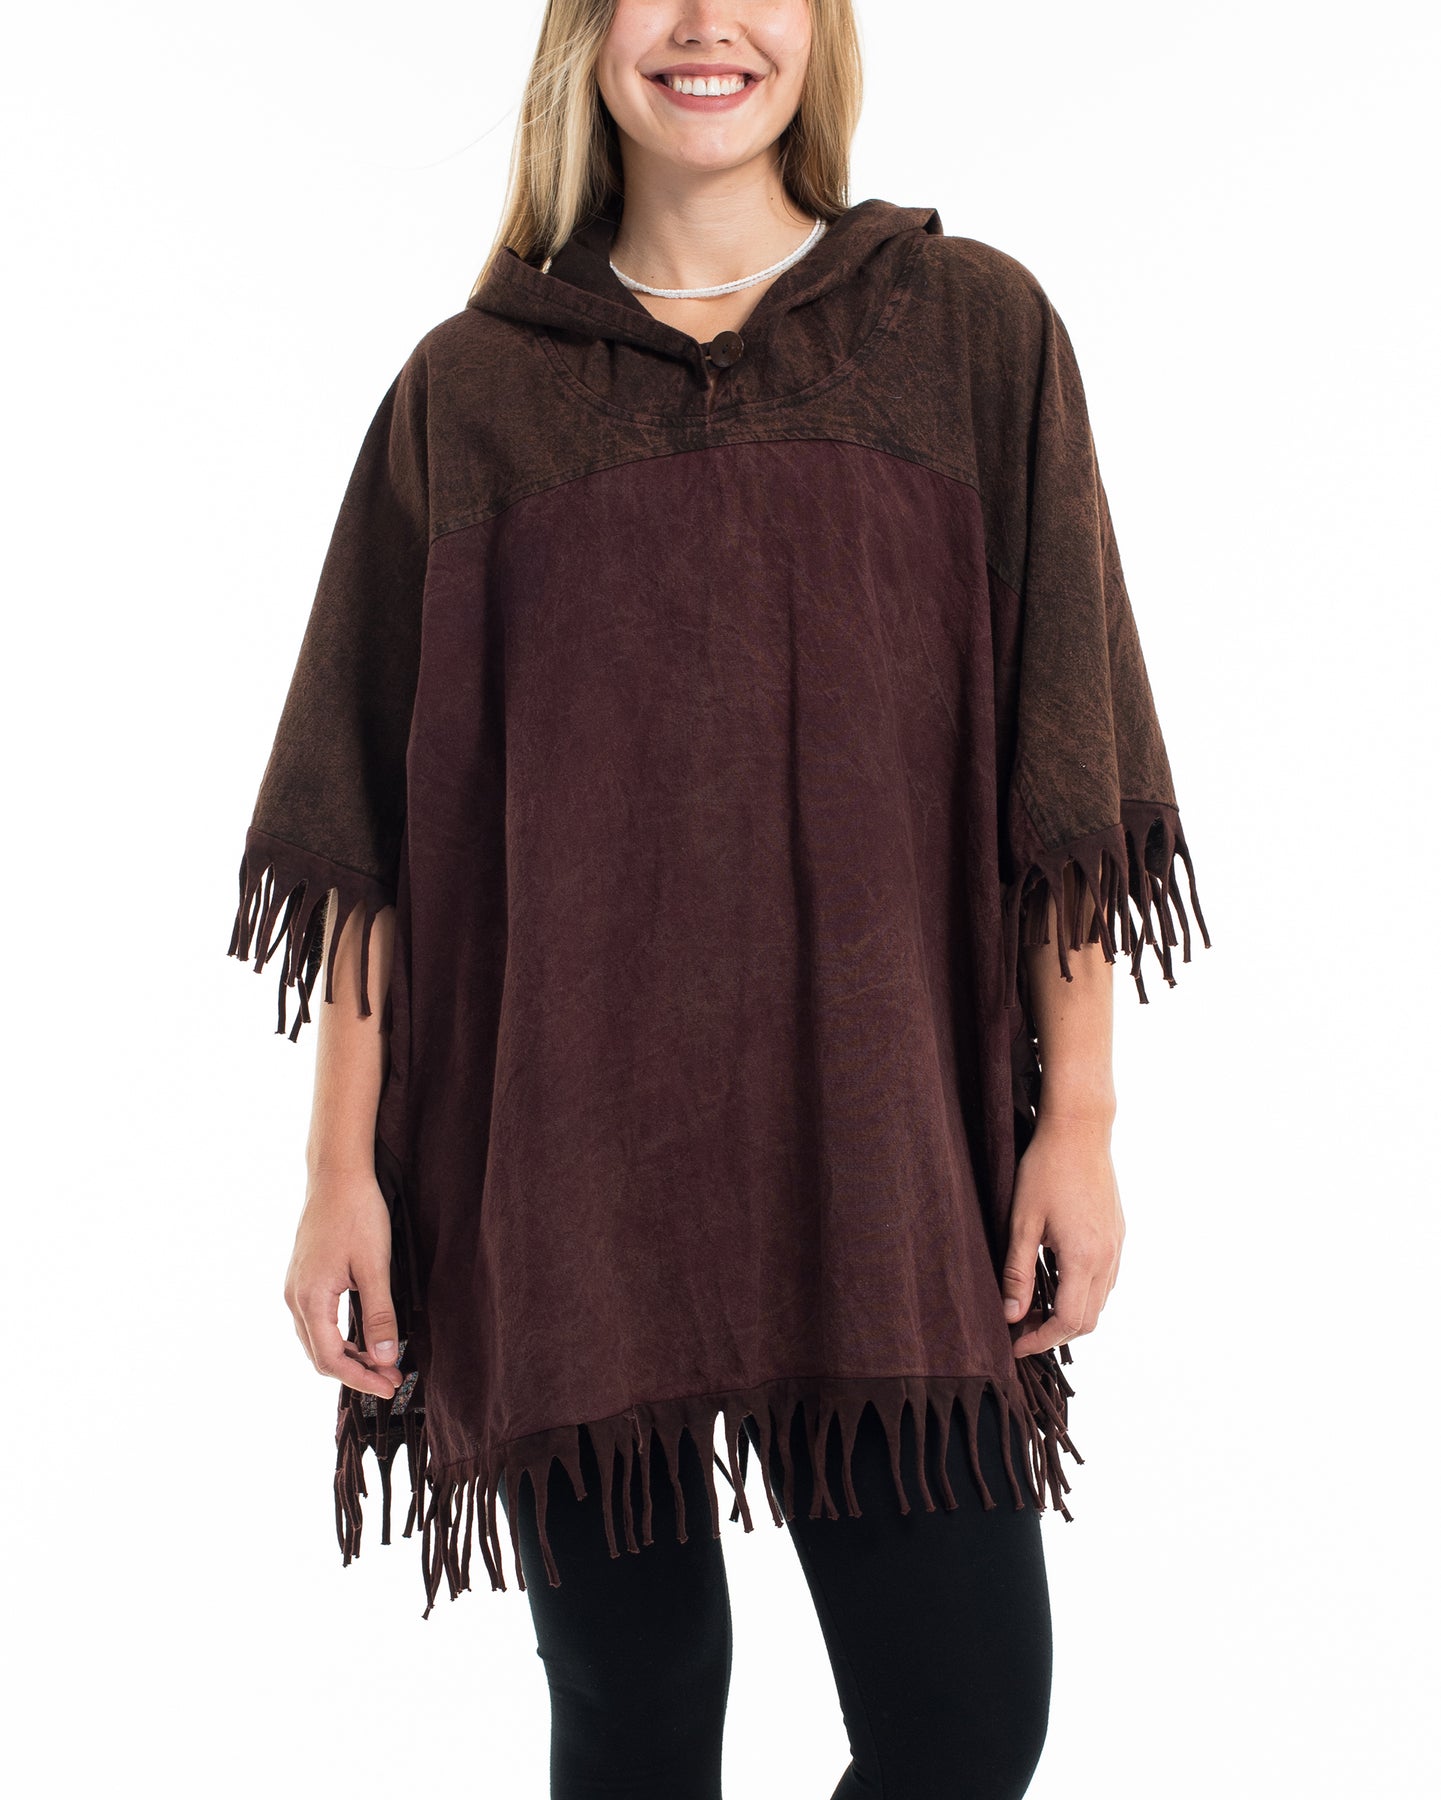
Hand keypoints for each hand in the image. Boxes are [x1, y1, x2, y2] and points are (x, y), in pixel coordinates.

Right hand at [284, 1166, 404, 1399]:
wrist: (337, 1174)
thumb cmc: (357, 1213)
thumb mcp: (375, 1266)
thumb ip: (379, 1315)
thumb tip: (384, 1359)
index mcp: (310, 1298)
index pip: (330, 1359)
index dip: (361, 1378)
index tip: (390, 1386)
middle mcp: (295, 1297)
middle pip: (319, 1355)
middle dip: (355, 1372)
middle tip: (391, 1379)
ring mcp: (295, 1287)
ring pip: (316, 1340)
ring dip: (347, 1356)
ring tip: (381, 1362)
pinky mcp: (302, 1278)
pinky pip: (315, 1321)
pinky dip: (338, 1337)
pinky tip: (361, 1337)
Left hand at [1001, 1114, 1124, 1357]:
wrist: (1080, 1130)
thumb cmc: (1045, 1170)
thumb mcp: (1022, 1222)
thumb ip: (1017, 1272)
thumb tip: (1010, 1315)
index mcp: (1084, 1257)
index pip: (1069, 1321)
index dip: (1041, 1340)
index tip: (1015, 1344)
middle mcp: (1108, 1257)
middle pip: (1088, 1320)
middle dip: (1055, 1333)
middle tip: (1021, 1330)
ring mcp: (1117, 1246)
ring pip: (1100, 1302)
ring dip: (1071, 1315)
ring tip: (1036, 1310)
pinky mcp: (1118, 1234)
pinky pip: (1106, 1280)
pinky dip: (1084, 1294)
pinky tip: (1058, 1283)